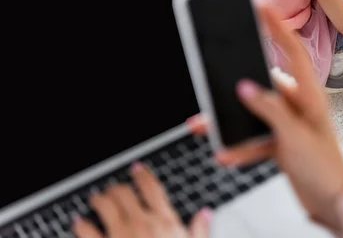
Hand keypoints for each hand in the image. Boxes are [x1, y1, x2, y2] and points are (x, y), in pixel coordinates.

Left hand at [73, 163, 210, 237]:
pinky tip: (79, 222)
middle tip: (115, 189)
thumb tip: (205, 214)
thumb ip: (200, 230)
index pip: (151, 187)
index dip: (142, 174)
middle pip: (124, 191)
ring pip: (103, 204)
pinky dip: (81, 224)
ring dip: (99, 199)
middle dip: (118, 187)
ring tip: (96, 199)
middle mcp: (140, 223)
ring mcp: (119, 235)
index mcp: (164, 221)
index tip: (137, 169)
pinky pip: (86, 229)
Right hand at [218, 5, 342, 230]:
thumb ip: (270, 110)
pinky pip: (252, 137)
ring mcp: (286, 121)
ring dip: (228, 121)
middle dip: (235, 81)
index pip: (292, 52)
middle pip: (261, 82)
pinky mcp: (278, 140)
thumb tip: (244, 88)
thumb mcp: (295, 136)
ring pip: (250, 112)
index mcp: (309, 94)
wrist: (332, 201)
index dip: (276, 27)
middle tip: (213, 67)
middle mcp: (297, 103)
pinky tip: (226, 156)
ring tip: (202, 125)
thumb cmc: (325, 167)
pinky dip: (239, 147)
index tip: (261, 5)